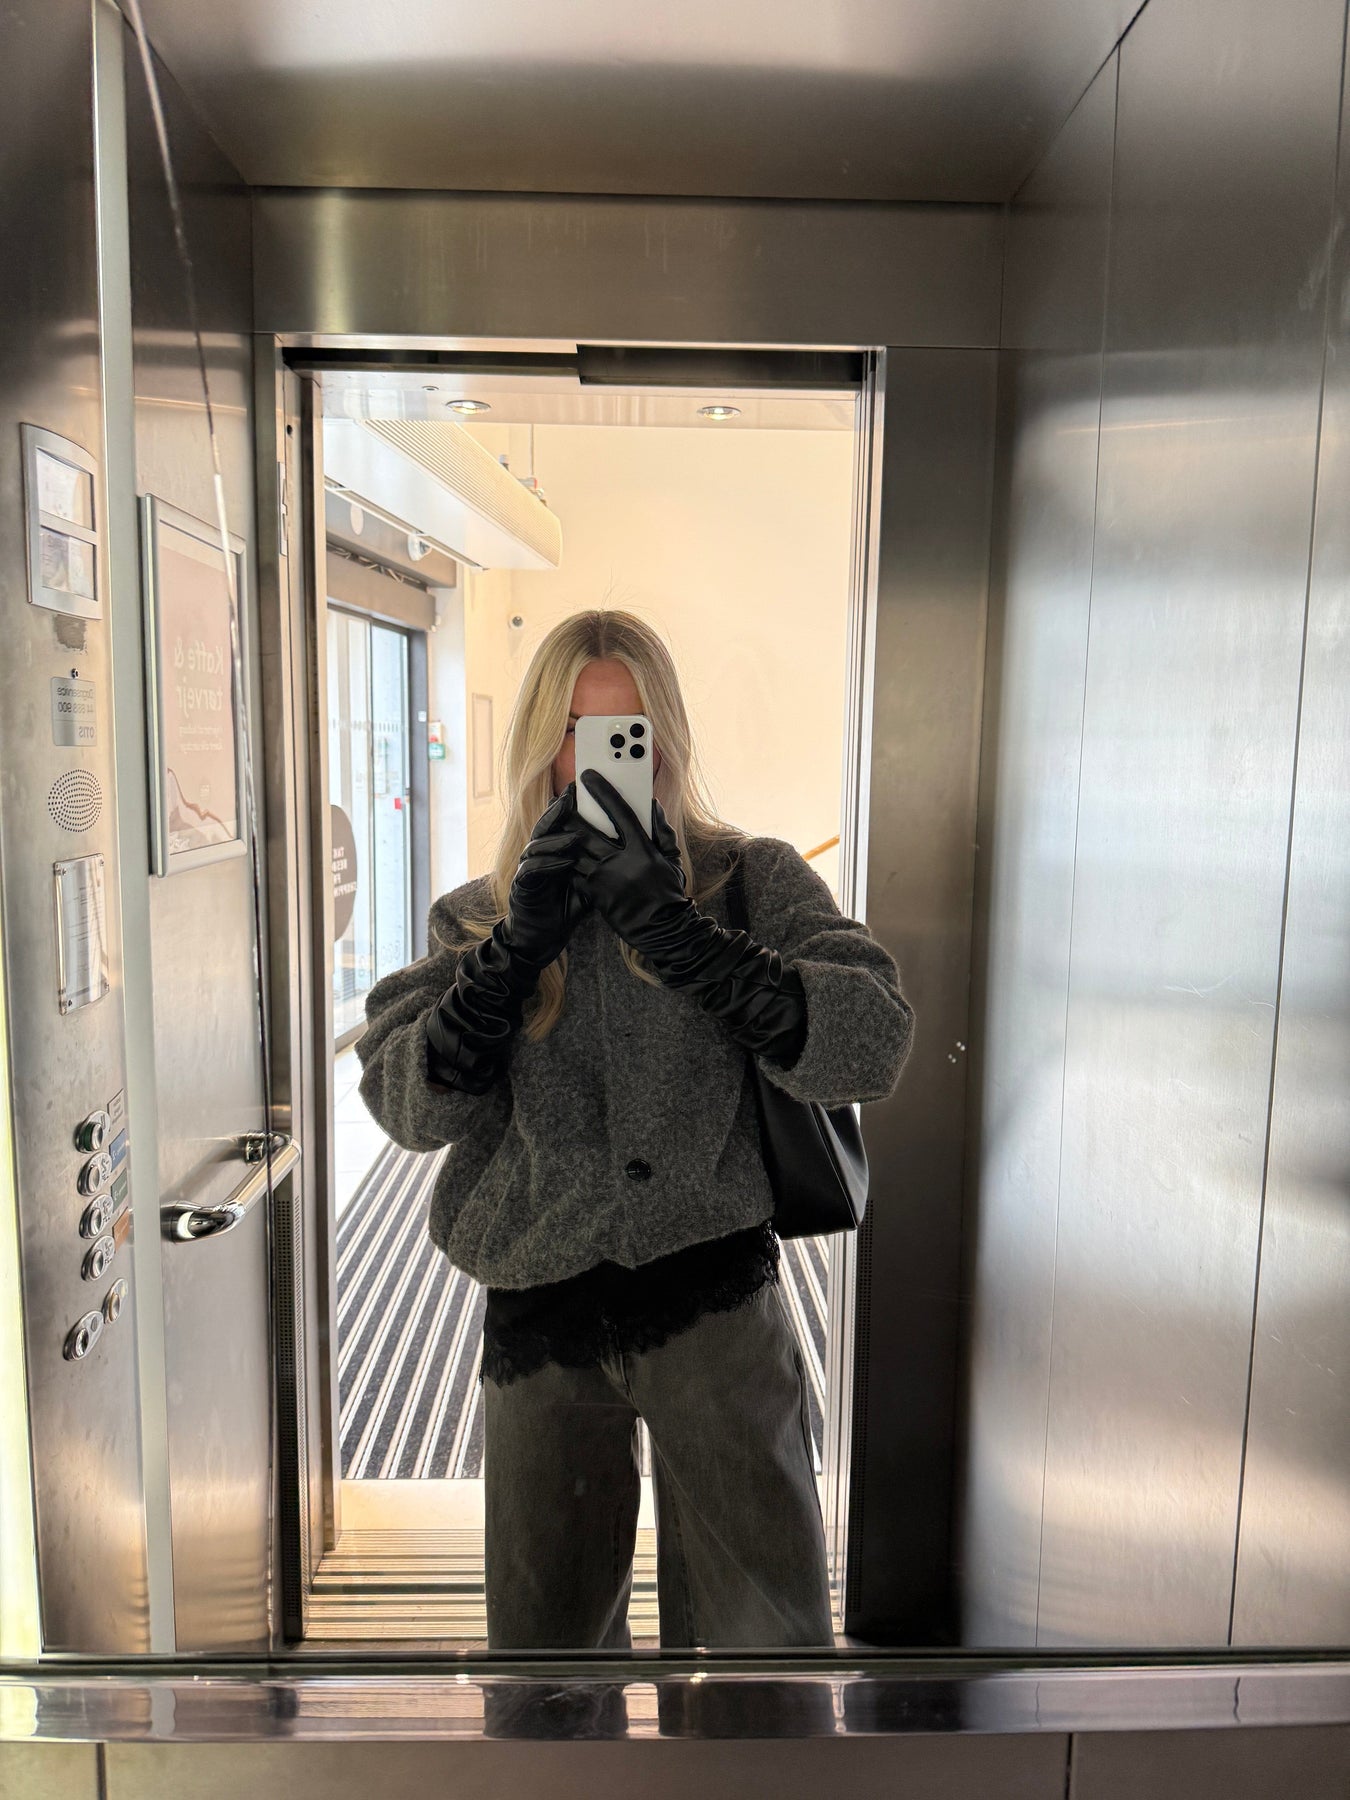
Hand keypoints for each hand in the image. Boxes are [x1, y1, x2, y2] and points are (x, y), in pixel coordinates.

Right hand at [500, 781, 593, 966]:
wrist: (543, 936)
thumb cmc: (569, 905)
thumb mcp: (593, 881)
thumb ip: (607, 860)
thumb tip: (634, 842)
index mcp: (558, 847)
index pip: (565, 819)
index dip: (573, 803)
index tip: (587, 786)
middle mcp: (541, 852)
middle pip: (549, 824)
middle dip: (560, 809)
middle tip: (573, 796)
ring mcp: (530, 867)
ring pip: (539, 843)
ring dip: (557, 838)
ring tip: (577, 834)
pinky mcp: (522, 884)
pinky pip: (533, 869)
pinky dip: (549, 863)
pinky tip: (565, 861)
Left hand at [569, 769, 689, 947]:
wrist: (663, 930)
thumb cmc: (670, 893)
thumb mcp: (672, 859)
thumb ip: (662, 830)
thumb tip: (653, 805)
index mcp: (642, 849)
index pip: (619, 811)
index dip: (602, 791)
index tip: (587, 777)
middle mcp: (621, 862)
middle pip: (586, 829)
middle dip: (569, 812)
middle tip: (560, 799)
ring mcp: (605, 879)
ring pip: (573, 850)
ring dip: (561, 835)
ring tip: (553, 822)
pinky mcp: (594, 895)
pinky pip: (573, 871)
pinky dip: (565, 859)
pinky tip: (558, 849)